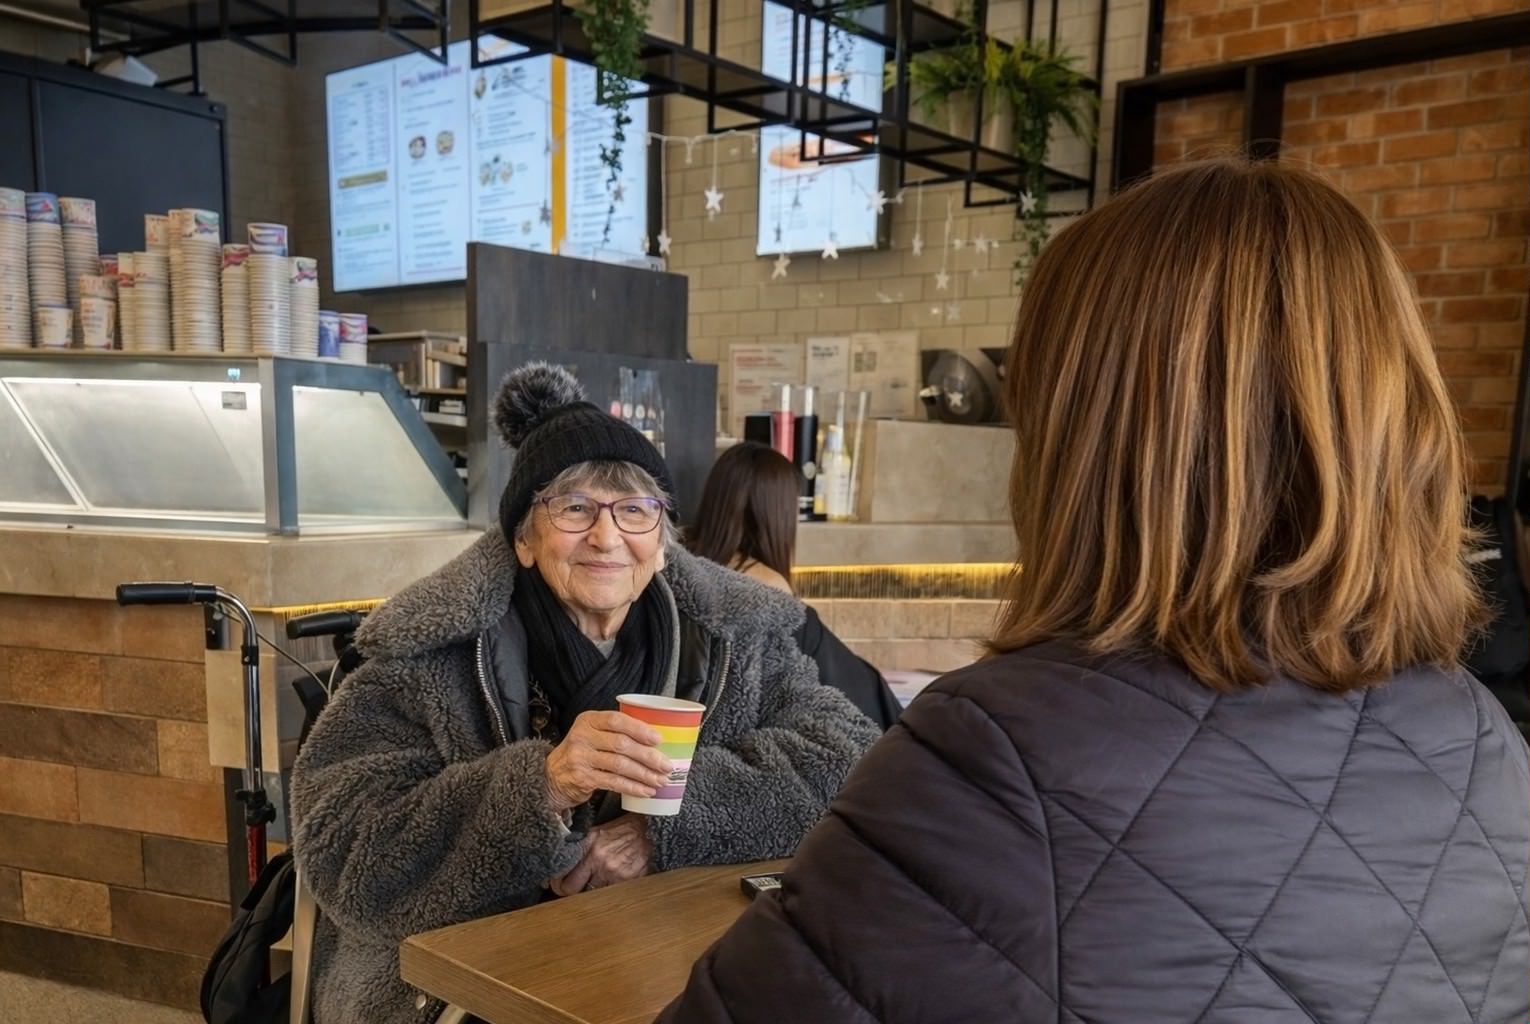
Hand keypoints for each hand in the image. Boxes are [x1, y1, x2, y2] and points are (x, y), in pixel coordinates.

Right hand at [544, 710, 671, 813]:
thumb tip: (655, 741)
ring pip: (620, 765)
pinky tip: (646, 790)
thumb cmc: (582, 752)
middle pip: (621, 744)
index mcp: (588, 720)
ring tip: (660, 780)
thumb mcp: (592, 734)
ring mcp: (580, 758)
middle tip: (666, 765)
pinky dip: (633, 787)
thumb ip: (615, 732)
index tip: (658, 739)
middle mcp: (582, 737)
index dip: (639, 729)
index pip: (617, 721)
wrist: (552, 776)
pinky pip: (613, 783)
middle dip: (648, 756)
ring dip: (644, 774)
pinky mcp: (582, 778)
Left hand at [550, 814, 653, 895]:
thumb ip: (580, 849)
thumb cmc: (622, 830)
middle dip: (570, 892)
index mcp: (589, 845)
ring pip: (592, 895)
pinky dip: (609, 892)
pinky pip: (612, 895)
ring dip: (592, 892)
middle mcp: (599, 859)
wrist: (649, 828)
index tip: (556, 885)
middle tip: (571, 891)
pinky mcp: (629, 880)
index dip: (557, 884)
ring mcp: (614, 872)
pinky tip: (611, 884)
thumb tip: (562, 868)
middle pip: (572, 890)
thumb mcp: (597, 832)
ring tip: (595, 884)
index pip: (563, 875)